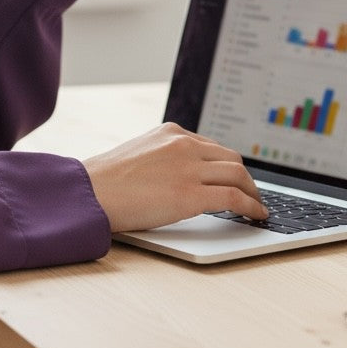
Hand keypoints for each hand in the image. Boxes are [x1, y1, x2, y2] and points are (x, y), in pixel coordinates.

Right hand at [83, 123, 268, 231]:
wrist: (90, 192)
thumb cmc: (107, 181)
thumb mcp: (139, 154)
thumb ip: (164, 158)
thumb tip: (181, 177)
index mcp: (170, 132)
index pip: (212, 146)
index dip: (227, 166)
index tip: (233, 178)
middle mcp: (183, 144)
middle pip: (232, 158)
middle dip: (245, 178)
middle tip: (250, 194)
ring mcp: (189, 168)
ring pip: (238, 175)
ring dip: (253, 192)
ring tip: (256, 207)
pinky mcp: (191, 194)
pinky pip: (234, 197)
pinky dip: (251, 206)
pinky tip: (256, 215)